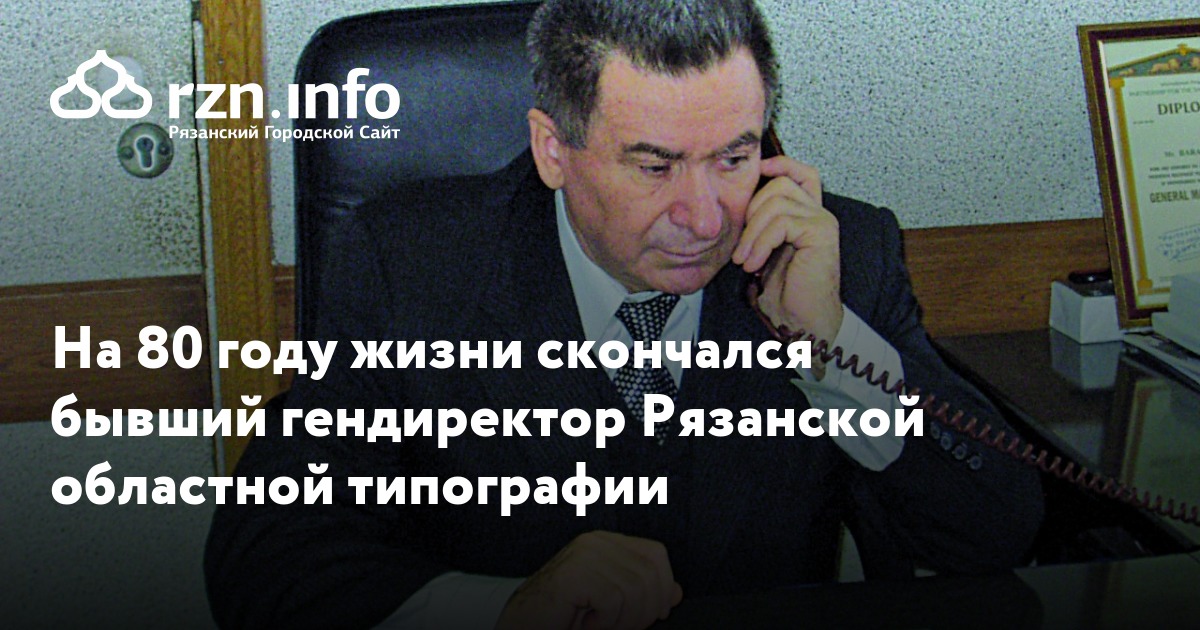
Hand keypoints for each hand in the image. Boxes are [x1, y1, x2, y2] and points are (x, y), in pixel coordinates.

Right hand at [496, 531, 682, 629]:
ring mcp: (583, 554)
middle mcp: (596, 542)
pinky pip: (613, 600)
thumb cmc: (563, 618)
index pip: (656, 554)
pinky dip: (605, 623)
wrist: (523, 627)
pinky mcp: (573, 573)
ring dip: (623, 622)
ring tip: (599, 626)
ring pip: (635, 590)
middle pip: (650, 574)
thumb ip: (642, 594)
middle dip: (644, 612)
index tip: (655, 615)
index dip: (663, 587)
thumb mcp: (613, 606)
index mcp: (607, 543)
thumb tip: (676, 592)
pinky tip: (586, 624)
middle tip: (619, 627)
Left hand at [732, 156, 843, 346]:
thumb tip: (734, 203)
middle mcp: (819, 214)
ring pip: (777, 202)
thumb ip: (760, 225)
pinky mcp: (821, 233)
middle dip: (752, 210)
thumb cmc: (784, 293)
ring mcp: (822, 222)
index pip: (802, 173)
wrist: (801, 322)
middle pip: (780, 184)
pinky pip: (782, 222)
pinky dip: (761, 242)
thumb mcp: (763, 251)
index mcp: (807, 216)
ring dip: (752, 232)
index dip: (781, 164)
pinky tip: (755, 264)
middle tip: (742, 246)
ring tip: (746, 260)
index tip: (757, 171)